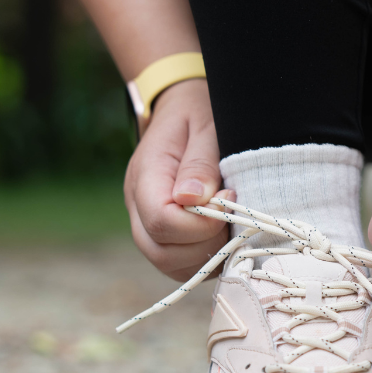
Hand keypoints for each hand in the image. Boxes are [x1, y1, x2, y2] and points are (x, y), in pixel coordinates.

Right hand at [123, 79, 233, 280]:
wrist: (185, 108)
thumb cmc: (199, 113)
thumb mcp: (205, 126)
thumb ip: (200, 163)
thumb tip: (193, 199)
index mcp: (145, 176)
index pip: (161, 221)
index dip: (201, 222)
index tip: (229, 200)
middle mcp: (138, 206)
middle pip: (161, 252)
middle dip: (205, 244)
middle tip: (233, 216)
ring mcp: (148, 225)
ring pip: (170, 264)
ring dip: (207, 256)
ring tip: (231, 225)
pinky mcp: (165, 236)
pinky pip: (182, 264)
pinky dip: (206, 259)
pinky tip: (226, 235)